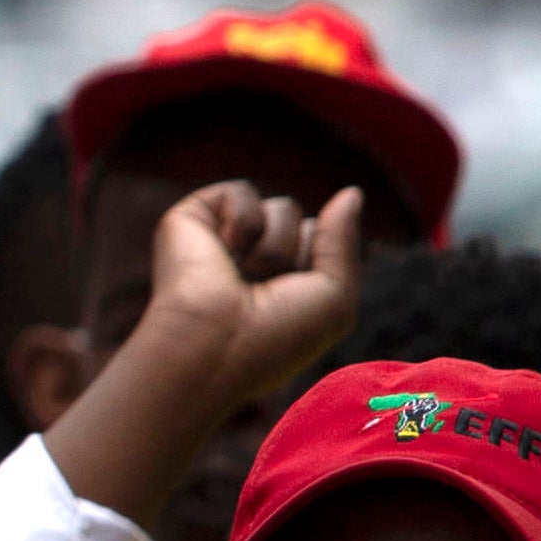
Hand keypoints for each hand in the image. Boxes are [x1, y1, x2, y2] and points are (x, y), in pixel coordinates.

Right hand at [139, 179, 364, 408]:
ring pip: (283, 208)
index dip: (322, 268)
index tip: (294, 307)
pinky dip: (242, 221)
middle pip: (306, 225)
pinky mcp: (189, 222)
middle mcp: (250, 263)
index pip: (323, 246)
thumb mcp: (335, 296)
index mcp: (280, 285)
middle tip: (266, 293)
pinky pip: (241, 192)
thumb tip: (351, 191)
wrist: (211, 348)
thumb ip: (344, 240)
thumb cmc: (275, 337)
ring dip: (275, 246)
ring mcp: (220, 242)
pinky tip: (222, 252)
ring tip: (243, 277)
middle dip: (301, 255)